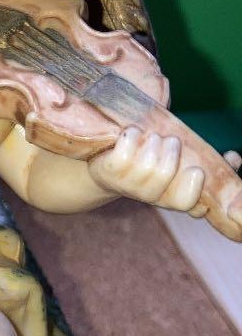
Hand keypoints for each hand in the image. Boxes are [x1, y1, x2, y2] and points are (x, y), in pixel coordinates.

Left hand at [89, 127, 207, 211]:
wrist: (105, 169)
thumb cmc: (149, 163)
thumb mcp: (177, 165)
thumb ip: (206, 161)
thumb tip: (234, 158)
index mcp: (168, 196)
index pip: (183, 201)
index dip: (191, 187)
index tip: (196, 170)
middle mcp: (147, 194)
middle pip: (165, 171)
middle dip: (170, 149)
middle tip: (168, 140)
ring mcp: (125, 184)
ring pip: (146, 161)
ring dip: (153, 141)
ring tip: (151, 137)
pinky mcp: (107, 170)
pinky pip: (124, 150)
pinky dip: (132, 136)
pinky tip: (133, 133)